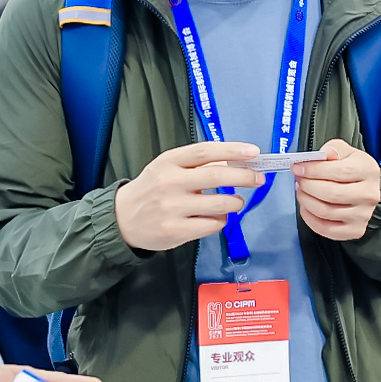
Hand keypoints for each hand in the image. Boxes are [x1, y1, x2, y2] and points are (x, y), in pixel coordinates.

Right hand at [116, 143, 264, 254]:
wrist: (122, 219)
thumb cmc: (152, 189)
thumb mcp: (167, 168)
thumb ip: (197, 163)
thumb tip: (233, 161)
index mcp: (168, 162)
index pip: (205, 151)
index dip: (232, 150)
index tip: (253, 152)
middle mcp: (170, 183)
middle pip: (216, 175)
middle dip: (244, 176)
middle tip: (258, 178)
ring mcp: (172, 208)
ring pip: (219, 204)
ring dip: (235, 202)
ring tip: (236, 201)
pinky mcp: (176, 231)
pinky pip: (212, 225)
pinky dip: (221, 221)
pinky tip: (217, 217)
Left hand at [288, 140, 380, 242]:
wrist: (364, 189)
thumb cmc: (352, 169)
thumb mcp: (345, 152)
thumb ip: (334, 149)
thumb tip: (325, 154)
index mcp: (368, 170)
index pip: (339, 171)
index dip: (314, 170)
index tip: (298, 168)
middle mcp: (369, 194)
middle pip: (331, 193)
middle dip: (308, 185)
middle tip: (299, 180)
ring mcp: (363, 214)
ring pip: (325, 211)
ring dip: (306, 200)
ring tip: (302, 191)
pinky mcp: (355, 230)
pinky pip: (325, 229)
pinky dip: (310, 218)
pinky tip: (306, 207)